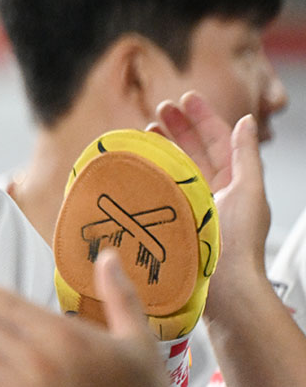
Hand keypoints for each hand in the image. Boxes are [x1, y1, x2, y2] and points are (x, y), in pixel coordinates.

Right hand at [152, 92, 269, 319]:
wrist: (224, 288)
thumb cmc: (237, 245)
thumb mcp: (248, 191)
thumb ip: (246, 155)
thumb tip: (246, 121)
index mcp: (235, 181)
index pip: (219, 139)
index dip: (202, 116)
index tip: (184, 98)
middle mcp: (215, 191)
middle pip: (196, 150)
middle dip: (178, 126)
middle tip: (159, 109)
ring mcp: (194, 206)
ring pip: (177, 167)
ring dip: (163, 147)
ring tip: (145, 133)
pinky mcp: (176, 221)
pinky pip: (162, 190)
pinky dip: (152, 173)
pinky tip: (138, 167)